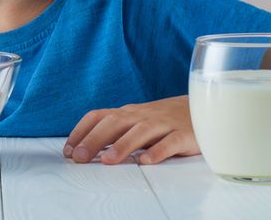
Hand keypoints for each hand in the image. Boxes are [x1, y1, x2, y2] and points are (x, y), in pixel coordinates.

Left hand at [63, 96, 198, 164]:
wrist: (202, 108)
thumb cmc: (163, 120)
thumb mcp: (136, 123)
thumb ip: (115, 133)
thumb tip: (85, 150)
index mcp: (127, 113)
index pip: (98, 116)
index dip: (81, 131)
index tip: (68, 150)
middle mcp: (141, 116)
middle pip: (114, 123)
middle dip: (94, 140)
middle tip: (79, 157)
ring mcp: (163, 124)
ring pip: (140, 131)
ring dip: (122, 145)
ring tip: (108, 160)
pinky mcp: (183, 134)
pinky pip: (169, 142)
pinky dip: (158, 151)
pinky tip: (146, 161)